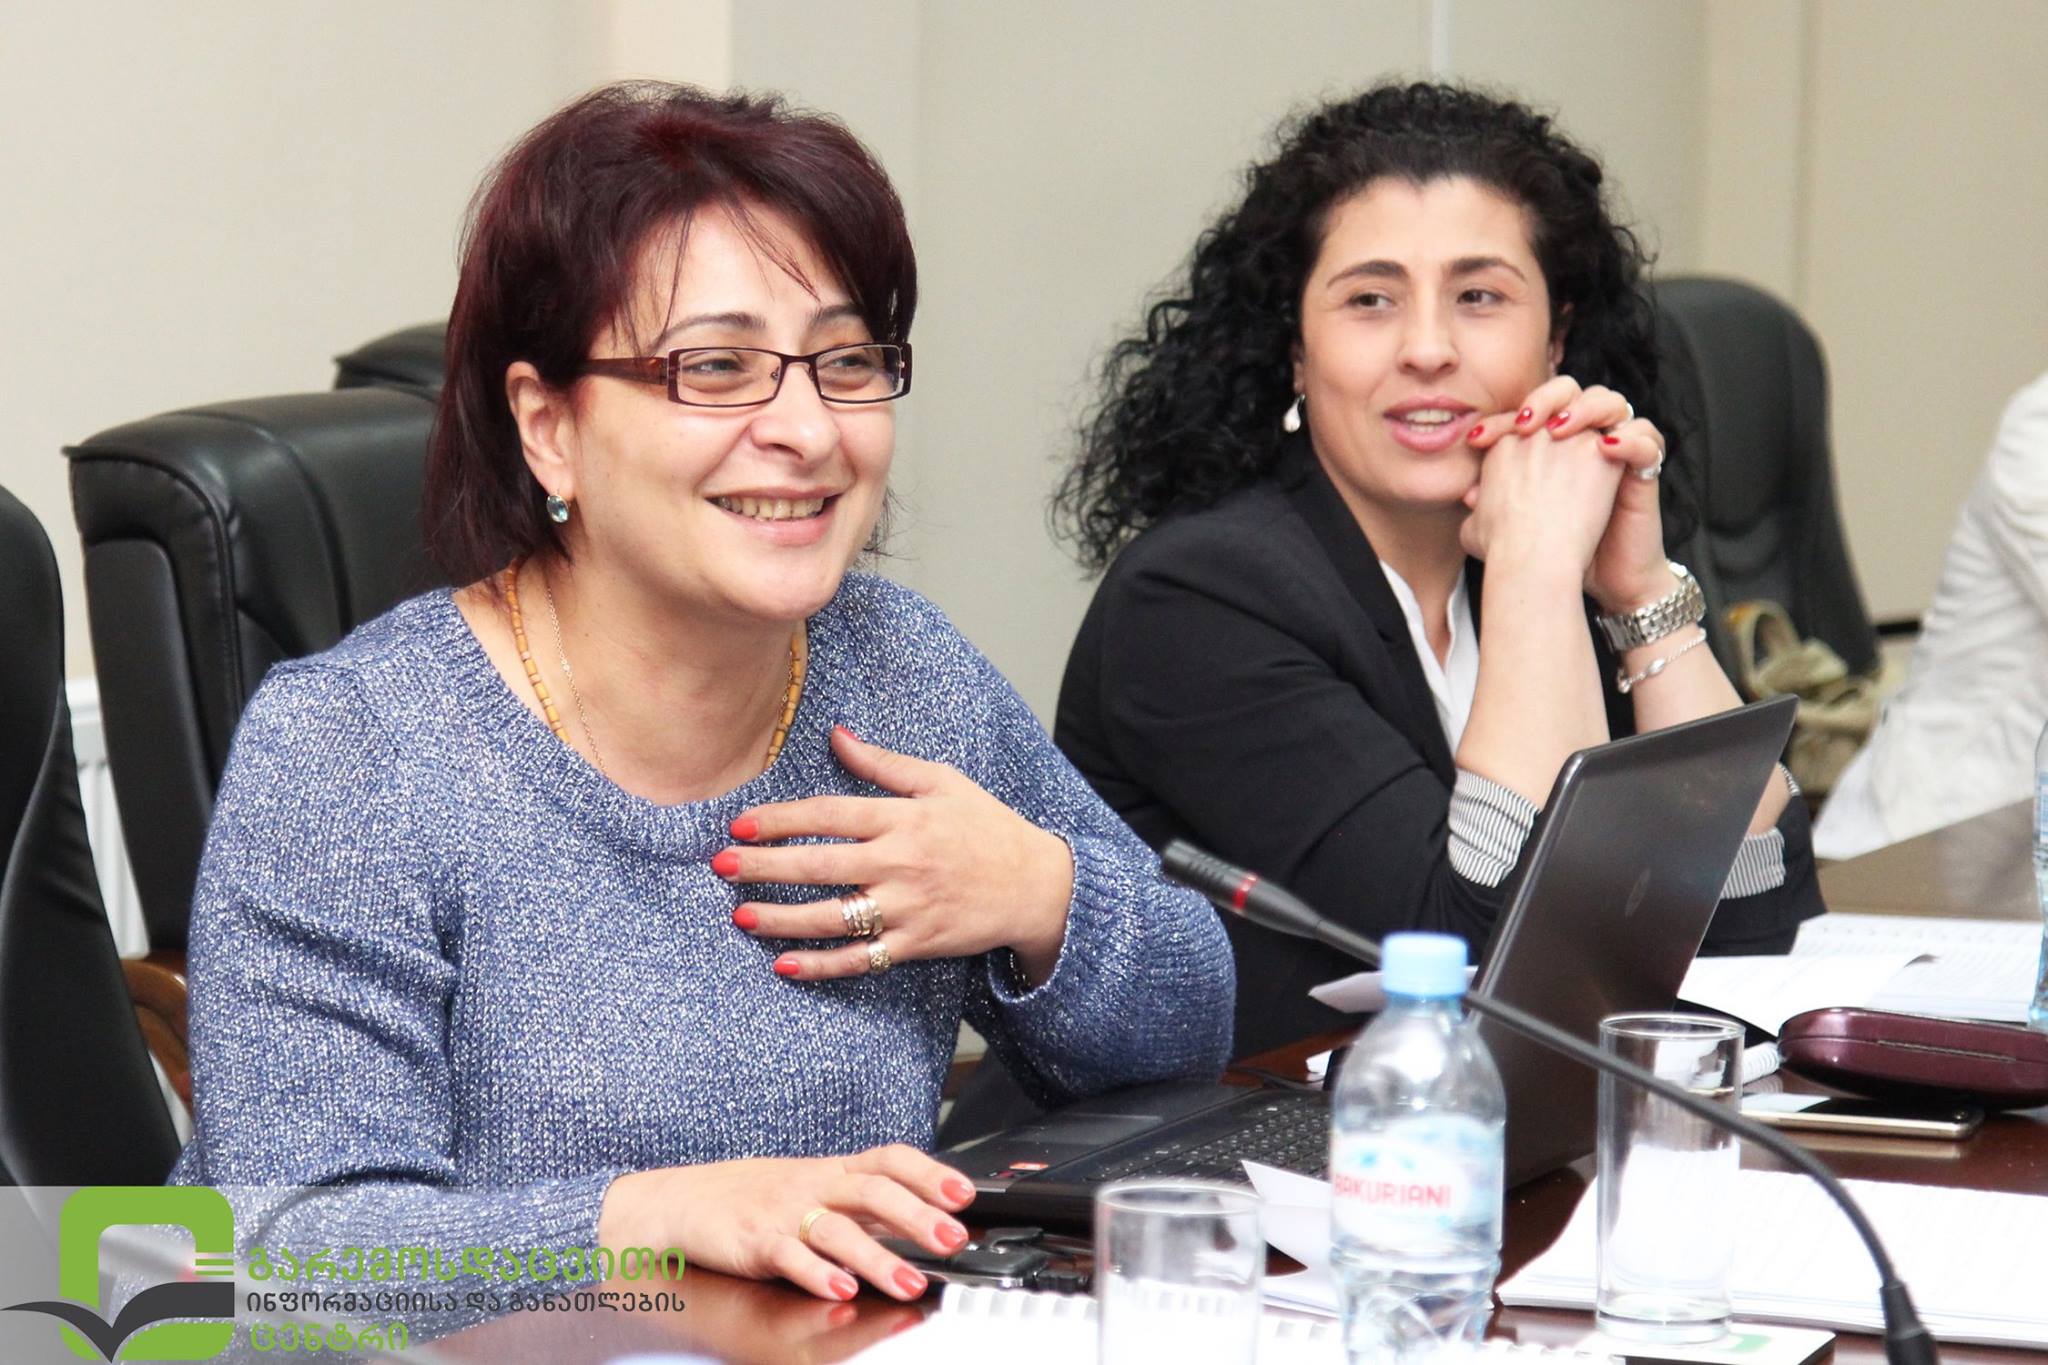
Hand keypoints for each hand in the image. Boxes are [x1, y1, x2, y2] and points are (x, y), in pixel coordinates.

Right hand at [599, 1145, 977, 1301]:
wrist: (681, 1202)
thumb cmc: (752, 1197)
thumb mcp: (813, 1189)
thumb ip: (864, 1205)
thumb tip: (924, 1216)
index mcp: (832, 1171)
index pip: (889, 1159)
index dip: (929, 1173)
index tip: (964, 1193)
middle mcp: (813, 1185)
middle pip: (873, 1191)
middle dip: (918, 1214)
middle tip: (952, 1237)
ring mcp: (784, 1212)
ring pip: (837, 1229)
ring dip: (877, 1257)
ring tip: (910, 1281)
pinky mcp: (756, 1241)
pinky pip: (790, 1256)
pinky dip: (817, 1273)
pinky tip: (840, 1290)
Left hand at [717, 725, 1074, 982]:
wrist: (1037, 885)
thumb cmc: (988, 828)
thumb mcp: (943, 782)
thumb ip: (884, 763)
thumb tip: (836, 735)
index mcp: (904, 819)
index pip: (829, 815)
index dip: (781, 819)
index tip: (741, 824)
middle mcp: (901, 863)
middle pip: (820, 866)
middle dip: (764, 867)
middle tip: (721, 866)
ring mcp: (907, 908)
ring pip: (832, 917)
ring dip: (781, 919)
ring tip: (741, 915)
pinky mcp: (915, 944)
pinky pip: (861, 960)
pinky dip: (823, 966)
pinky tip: (786, 966)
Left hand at [1468, 375, 1670, 608]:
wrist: (1600, 578)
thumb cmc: (1557, 552)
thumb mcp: (1512, 530)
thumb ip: (1490, 509)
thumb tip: (1469, 494)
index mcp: (1548, 446)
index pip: (1526, 412)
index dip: (1500, 420)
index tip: (1476, 439)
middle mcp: (1582, 441)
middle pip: (1570, 391)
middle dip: (1546, 398)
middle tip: (1526, 424)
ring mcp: (1615, 451)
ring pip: (1612, 403)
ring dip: (1587, 408)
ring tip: (1562, 430)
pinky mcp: (1643, 471)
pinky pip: (1647, 440)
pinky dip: (1629, 439)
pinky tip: (1605, 449)